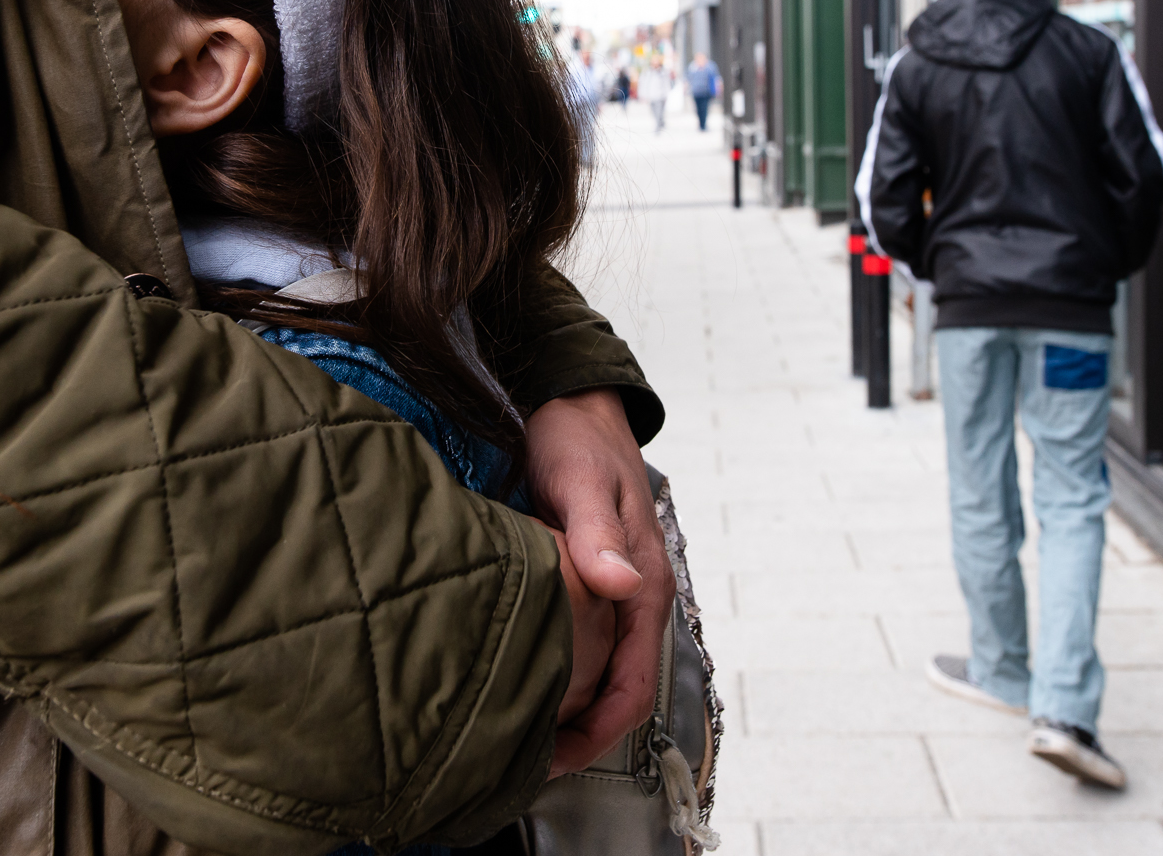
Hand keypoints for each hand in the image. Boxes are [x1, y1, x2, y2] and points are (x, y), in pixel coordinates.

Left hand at [524, 388, 672, 775]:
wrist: (570, 400)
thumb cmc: (577, 436)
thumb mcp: (582, 481)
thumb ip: (599, 534)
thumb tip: (621, 584)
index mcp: (644, 583)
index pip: (633, 684)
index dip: (599, 732)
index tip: (556, 759)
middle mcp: (633, 594)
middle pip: (617, 688)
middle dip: (579, 734)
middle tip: (524, 762)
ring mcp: (612, 589)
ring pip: (599, 668)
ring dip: (568, 706)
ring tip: (519, 733)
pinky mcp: (587, 580)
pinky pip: (582, 642)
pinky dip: (558, 671)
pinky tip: (522, 677)